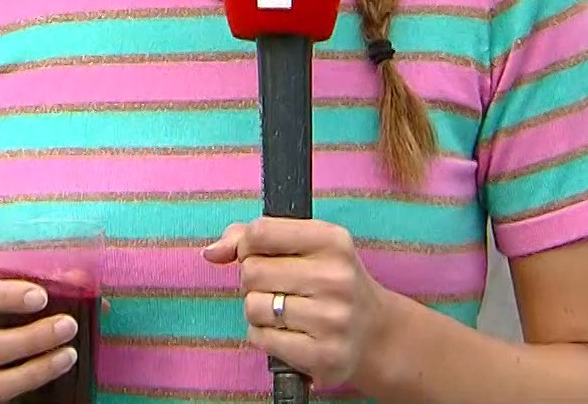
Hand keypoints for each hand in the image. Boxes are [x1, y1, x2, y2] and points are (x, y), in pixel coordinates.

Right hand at [0, 277, 79, 403]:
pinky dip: (33, 382)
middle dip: (31, 338)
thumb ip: (31, 284)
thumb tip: (76, 277)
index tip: (40, 295)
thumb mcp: (0, 294)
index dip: (6, 297)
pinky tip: (57, 368)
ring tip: (69, 354)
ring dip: (36, 369)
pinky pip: (3, 396)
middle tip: (67, 325)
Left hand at [203, 217, 395, 388]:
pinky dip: (264, 336)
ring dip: (258, 311)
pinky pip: (260, 338)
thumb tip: (212, 252)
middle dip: (253, 281)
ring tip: (284, 311)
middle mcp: (336, 277)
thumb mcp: (305, 246)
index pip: (260, 231)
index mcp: (332, 241)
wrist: (375, 333)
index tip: (260, 255)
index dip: (248, 246)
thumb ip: (253, 237)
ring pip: (253, 307)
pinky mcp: (324, 355)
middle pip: (251, 271)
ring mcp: (332, 319)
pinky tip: (287, 332)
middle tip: (277, 288)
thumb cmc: (328, 283)